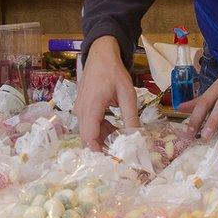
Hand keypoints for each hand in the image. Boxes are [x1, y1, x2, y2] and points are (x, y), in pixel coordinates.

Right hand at [74, 36, 139, 150]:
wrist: (100, 54)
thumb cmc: (113, 72)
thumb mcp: (127, 93)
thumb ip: (131, 116)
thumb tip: (137, 137)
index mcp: (91, 107)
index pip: (89, 137)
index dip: (97, 152)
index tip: (111, 163)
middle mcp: (81, 111)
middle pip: (88, 138)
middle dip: (102, 150)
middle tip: (120, 158)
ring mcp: (80, 110)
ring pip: (89, 133)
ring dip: (103, 140)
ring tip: (121, 145)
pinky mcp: (82, 108)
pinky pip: (90, 125)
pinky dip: (101, 131)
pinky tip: (115, 131)